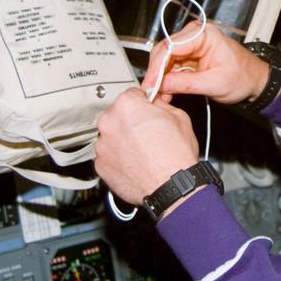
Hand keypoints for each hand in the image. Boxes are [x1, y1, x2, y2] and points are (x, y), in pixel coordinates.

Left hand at [95, 88, 198, 206]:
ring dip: (124, 140)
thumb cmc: (175, 155)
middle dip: (131, 122)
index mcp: (127, 105)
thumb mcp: (179, 117)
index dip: (143, 103)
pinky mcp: (101, 165)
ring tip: (144, 151)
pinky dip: (119, 158)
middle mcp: (109, 123)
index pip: (132, 94)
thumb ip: (161, 104)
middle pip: (118, 115)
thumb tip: (156, 102)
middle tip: (149, 133)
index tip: (148, 110)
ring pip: (112, 136)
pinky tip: (136, 163)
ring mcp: (102, 145)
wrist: (171, 186)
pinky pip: (109, 156)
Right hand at [142, 22, 270, 104]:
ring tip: (159, 95)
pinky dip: (166, 79)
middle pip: (164, 51)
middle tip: (151, 92)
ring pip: (165, 59)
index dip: (157, 67)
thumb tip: (162, 84)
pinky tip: (165, 92)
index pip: (171, 47)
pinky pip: (171, 65)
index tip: (150, 84)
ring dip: (160, 77)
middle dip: (156, 73)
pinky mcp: (189, 55)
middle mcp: (196, 34)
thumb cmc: (243, 77)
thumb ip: (186, 83)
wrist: (255, 80)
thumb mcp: (215, 84)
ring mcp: (191, 44)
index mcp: (205, 34)